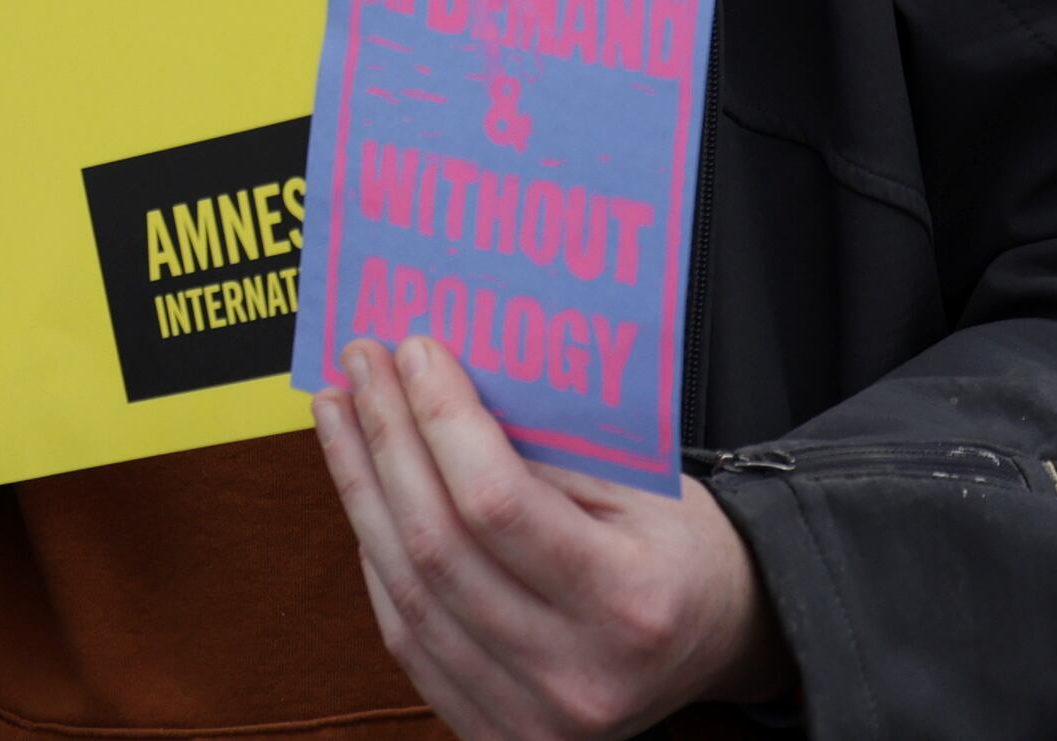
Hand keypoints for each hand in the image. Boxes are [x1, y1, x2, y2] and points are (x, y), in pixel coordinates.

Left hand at [309, 334, 784, 740]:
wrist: (716, 639)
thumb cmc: (681, 546)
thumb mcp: (644, 481)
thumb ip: (548, 444)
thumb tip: (443, 382)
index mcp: (630, 602)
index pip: (499, 505)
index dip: (443, 422)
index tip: (413, 353)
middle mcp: (577, 675)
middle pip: (440, 549)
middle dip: (387, 442)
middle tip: (360, 367)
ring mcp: (530, 717)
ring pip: (408, 594)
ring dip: (362, 493)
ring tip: (341, 417)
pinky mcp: (494, 732)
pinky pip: (406, 639)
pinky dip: (375, 559)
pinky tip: (364, 494)